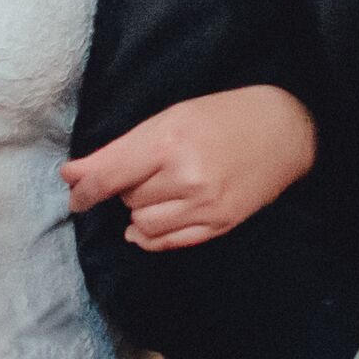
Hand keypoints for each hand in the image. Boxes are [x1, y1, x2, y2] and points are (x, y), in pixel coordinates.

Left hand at [62, 86, 316, 251]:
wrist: (286, 130)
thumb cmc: (224, 115)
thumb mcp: (170, 117)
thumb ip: (121, 149)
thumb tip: (73, 176)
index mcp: (169, 142)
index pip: (108, 177)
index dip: (83, 188)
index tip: (73, 190)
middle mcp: (186, 178)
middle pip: (126, 198)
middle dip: (126, 186)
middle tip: (147, 168)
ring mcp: (205, 206)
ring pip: (142, 224)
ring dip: (140, 210)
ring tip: (159, 189)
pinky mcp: (219, 225)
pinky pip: (168, 242)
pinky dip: (152, 235)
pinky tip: (154, 220)